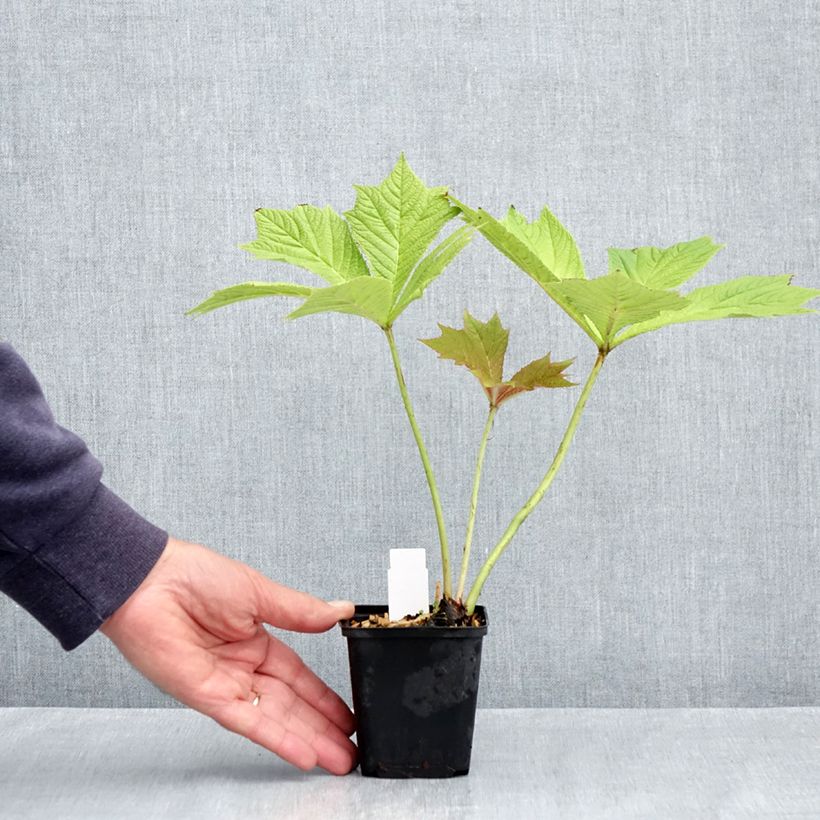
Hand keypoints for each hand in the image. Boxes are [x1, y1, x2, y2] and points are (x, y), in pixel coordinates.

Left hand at [101, 537, 356, 774]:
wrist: (149, 581)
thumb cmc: (194, 576)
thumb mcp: (260, 592)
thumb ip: (301, 611)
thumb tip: (340, 611)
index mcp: (256, 640)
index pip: (299, 676)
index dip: (324, 697)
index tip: (348, 714)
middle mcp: (242, 667)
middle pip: (292, 704)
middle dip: (323, 728)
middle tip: (352, 749)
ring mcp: (226, 684)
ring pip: (276, 717)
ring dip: (308, 740)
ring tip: (339, 759)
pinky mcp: (208, 696)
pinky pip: (249, 721)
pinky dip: (276, 738)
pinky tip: (303, 753)